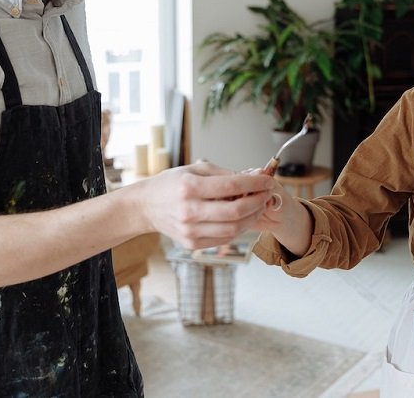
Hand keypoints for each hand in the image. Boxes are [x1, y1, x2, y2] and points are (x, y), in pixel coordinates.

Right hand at [137, 161, 274, 248]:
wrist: (146, 206)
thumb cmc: (171, 184)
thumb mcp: (194, 169)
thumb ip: (224, 173)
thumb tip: (253, 175)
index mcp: (189, 187)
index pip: (231, 186)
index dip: (254, 183)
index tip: (267, 179)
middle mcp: (189, 211)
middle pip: (236, 211)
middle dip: (258, 202)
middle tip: (267, 194)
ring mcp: (190, 231)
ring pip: (234, 229)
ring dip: (252, 217)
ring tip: (258, 205)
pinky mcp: (192, 244)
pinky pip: (225, 238)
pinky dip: (239, 228)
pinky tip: (244, 217)